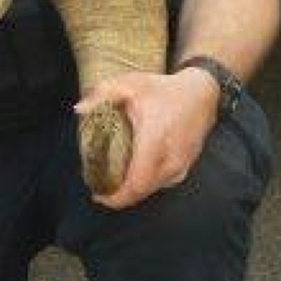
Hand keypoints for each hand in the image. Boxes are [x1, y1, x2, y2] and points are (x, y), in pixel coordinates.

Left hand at [74, 69, 219, 209]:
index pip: (136, 184)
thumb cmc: (163, 89)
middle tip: (99, 188)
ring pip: (153, 189)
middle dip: (119, 196)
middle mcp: (171, 160)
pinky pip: (163, 183)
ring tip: (113, 183)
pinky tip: (133, 176)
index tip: (97, 195)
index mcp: (154, 143)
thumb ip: (101, 94)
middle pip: (142, 192)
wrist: (202, 92)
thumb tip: (79, 110)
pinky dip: (146, 184)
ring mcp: (182, 165)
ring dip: (132, 191)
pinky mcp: (186, 166)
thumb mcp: (129, 84)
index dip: (116, 197)